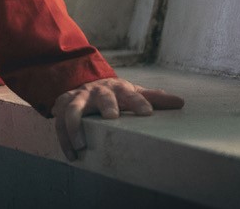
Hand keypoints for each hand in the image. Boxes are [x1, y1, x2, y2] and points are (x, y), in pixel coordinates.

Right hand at [53, 78, 183, 160]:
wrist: (87, 84)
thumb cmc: (116, 94)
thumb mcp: (133, 93)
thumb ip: (154, 98)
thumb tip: (180, 102)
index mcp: (118, 89)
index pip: (131, 94)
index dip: (138, 102)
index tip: (147, 113)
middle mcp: (97, 91)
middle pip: (102, 96)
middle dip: (106, 105)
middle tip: (111, 118)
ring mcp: (78, 97)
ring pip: (72, 108)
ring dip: (74, 126)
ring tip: (81, 146)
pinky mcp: (63, 104)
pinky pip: (58, 121)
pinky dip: (63, 138)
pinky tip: (71, 154)